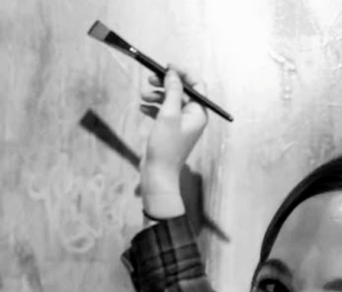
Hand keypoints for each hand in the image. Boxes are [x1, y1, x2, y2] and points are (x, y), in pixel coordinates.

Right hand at [140, 66, 208, 216]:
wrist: (158, 175)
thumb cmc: (165, 147)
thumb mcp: (169, 114)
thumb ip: (173, 91)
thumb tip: (173, 74)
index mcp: (198, 113)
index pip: (197, 85)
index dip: (183, 73)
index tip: (167, 66)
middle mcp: (192, 118)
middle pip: (181, 91)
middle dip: (166, 83)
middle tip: (150, 78)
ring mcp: (181, 125)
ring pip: (170, 101)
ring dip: (156, 95)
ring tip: (143, 95)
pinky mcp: (169, 131)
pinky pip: (163, 112)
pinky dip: (153, 107)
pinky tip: (142, 107)